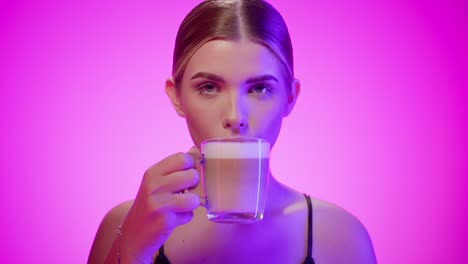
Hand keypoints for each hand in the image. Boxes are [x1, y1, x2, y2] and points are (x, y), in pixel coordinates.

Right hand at [119, 146, 200, 262]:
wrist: (133, 234)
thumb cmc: (151, 205)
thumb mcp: (157, 182)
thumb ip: (175, 167)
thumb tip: (195, 150)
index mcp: (153, 172)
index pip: (182, 158)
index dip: (190, 167)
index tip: (186, 175)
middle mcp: (153, 185)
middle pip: (191, 176)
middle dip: (193, 186)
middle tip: (184, 192)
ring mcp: (158, 203)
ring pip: (193, 198)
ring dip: (191, 204)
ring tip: (180, 206)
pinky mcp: (163, 220)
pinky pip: (189, 215)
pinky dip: (185, 218)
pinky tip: (174, 218)